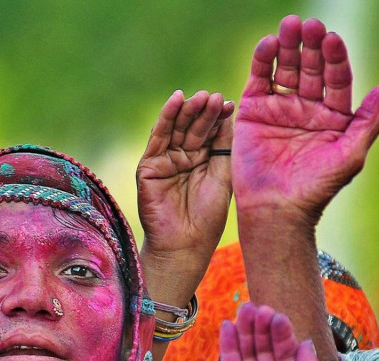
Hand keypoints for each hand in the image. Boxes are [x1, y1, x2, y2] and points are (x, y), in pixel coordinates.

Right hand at [137, 89, 233, 277]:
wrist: (185, 245)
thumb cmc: (208, 217)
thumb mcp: (223, 177)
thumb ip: (224, 147)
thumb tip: (228, 114)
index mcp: (204, 161)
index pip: (210, 132)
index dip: (218, 117)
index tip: (229, 103)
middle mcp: (184, 158)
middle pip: (193, 127)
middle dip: (203, 112)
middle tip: (213, 97)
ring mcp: (165, 161)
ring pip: (176, 128)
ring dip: (186, 110)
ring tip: (199, 97)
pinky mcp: (149, 166)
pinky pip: (158, 137)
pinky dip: (166, 117)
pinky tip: (176, 100)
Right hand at [220, 302, 351, 360]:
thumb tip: (305, 345)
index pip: (292, 354)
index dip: (284, 335)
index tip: (279, 317)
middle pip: (269, 350)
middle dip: (264, 329)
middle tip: (259, 308)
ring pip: (250, 357)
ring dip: (247, 333)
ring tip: (245, 310)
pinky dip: (229, 350)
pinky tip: (228, 329)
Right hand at [233, 15, 378, 224]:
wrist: (277, 209)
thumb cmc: (316, 187)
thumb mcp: (350, 156)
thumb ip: (366, 123)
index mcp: (333, 117)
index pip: (337, 78)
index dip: (336, 58)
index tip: (333, 39)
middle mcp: (308, 108)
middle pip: (311, 68)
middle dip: (311, 46)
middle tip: (310, 25)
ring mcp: (280, 108)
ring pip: (286, 68)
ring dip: (288, 46)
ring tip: (289, 25)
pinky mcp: (254, 112)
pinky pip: (259, 80)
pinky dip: (262, 60)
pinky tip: (268, 44)